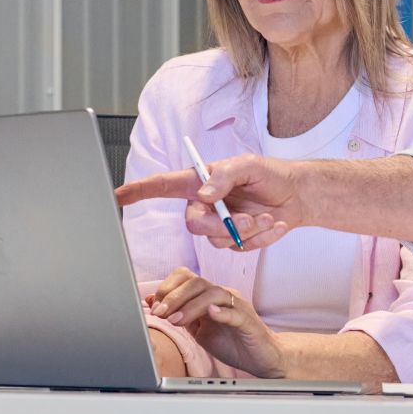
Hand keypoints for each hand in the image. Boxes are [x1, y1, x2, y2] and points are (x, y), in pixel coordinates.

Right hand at [116, 154, 299, 250]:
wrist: (297, 195)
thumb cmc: (270, 174)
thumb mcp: (248, 165)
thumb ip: (224, 177)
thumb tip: (205, 195)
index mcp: (200, 182)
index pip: (161, 187)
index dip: (137, 191)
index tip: (115, 196)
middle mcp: (204, 205)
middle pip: (194, 225)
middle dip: (222, 225)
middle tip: (247, 217)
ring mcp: (218, 226)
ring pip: (218, 240)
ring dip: (246, 230)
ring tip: (267, 217)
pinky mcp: (234, 241)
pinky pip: (239, 248)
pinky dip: (260, 238)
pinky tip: (274, 224)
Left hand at [147, 268, 285, 377]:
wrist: (260, 357)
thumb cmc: (232, 343)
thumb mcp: (198, 330)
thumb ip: (179, 315)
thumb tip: (152, 302)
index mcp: (209, 296)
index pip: (187, 278)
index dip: (168, 288)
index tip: (155, 307)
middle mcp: (223, 296)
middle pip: (197, 282)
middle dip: (174, 297)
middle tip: (161, 314)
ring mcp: (237, 306)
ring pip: (214, 293)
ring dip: (191, 306)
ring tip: (177, 321)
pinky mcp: (249, 321)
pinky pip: (235, 312)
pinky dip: (222, 312)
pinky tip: (210, 314)